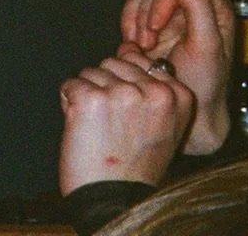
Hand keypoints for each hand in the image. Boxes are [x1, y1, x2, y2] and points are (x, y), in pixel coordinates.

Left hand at [60, 52, 194, 193]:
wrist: (114, 199)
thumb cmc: (135, 164)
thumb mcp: (163, 126)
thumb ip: (153, 90)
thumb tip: (129, 48)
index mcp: (178, 96)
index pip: (140, 60)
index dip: (125, 85)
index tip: (130, 118)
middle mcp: (155, 92)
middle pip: (113, 62)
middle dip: (105, 87)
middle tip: (112, 126)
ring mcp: (123, 94)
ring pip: (90, 71)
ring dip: (87, 96)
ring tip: (99, 129)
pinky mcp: (91, 99)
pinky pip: (70, 84)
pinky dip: (68, 102)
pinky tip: (82, 129)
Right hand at [119, 0, 233, 153]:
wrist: (183, 107)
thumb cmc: (203, 83)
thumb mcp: (206, 46)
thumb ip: (197, 6)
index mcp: (214, 8)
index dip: (161, 5)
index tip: (155, 30)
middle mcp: (193, 7)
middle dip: (145, 15)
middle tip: (145, 44)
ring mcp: (171, 15)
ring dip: (134, 20)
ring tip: (140, 46)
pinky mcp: (151, 23)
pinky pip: (131, 7)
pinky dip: (127, 23)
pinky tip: (133, 45)